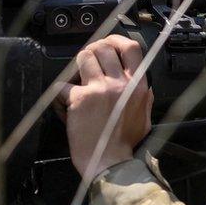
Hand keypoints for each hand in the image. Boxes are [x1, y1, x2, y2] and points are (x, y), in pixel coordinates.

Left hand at [55, 35, 152, 178]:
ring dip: (76, 66)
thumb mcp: (144, 119)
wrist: (110, 163)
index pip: (131, 48)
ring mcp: (100, 90)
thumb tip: (144, 86)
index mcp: (138, 86)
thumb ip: (144, 99)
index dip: (116, 40)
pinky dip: (61, 93)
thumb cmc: (125, 145)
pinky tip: (64, 104)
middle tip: (86, 62)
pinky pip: (63, 85)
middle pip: (103, 47)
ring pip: (83, 57)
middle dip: (91, 51)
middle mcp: (121, 84)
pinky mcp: (80, 99)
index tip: (108, 44)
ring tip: (76, 80)